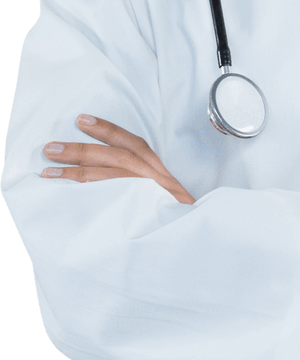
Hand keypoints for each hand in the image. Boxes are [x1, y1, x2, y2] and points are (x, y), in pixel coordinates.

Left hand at [41, 115, 195, 204]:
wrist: (190, 239)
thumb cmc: (169, 216)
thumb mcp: (159, 191)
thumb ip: (134, 180)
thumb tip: (97, 170)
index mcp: (155, 169)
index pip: (130, 141)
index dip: (106, 129)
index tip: (81, 119)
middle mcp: (152, 177)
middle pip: (114, 156)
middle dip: (80, 151)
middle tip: (50, 148)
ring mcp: (146, 195)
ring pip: (108, 177)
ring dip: (76, 173)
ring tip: (49, 172)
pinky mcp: (139, 214)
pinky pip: (110, 201)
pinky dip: (88, 197)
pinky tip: (67, 195)